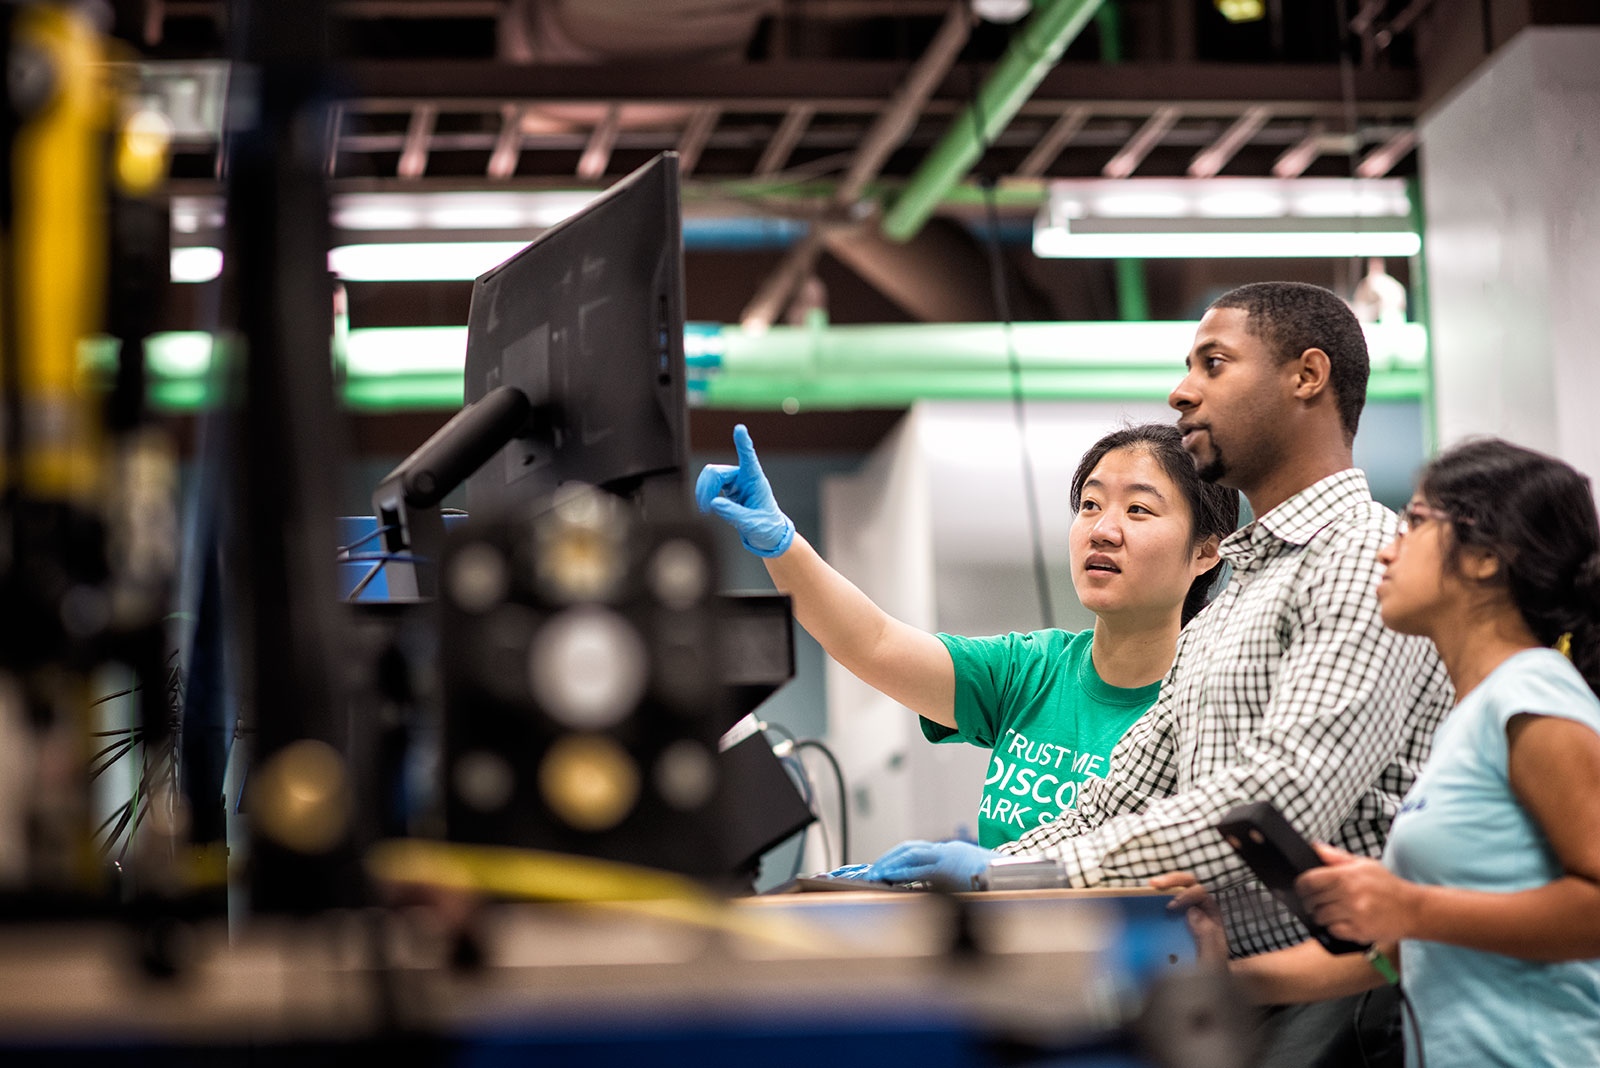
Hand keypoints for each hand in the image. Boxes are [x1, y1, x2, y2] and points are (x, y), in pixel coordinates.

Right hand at [694, 423, 794, 557]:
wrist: (767, 535)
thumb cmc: (766, 527)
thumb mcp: (752, 524)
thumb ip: (734, 514)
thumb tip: (714, 503)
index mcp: (756, 481)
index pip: (749, 458)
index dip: (743, 443)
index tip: (740, 428)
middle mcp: (745, 477)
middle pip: (718, 471)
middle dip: (707, 487)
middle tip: (705, 508)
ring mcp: (735, 482)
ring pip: (711, 476)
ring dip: (704, 491)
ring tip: (705, 509)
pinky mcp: (728, 489)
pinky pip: (710, 484)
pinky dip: (705, 494)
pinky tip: (708, 508)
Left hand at [866, 840, 994, 890]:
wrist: (1015, 878)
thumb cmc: (998, 884)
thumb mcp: (976, 880)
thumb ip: (957, 883)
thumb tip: (942, 895)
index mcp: (953, 853)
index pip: (920, 851)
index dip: (900, 858)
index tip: (885, 867)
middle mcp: (947, 851)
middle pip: (910, 848)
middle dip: (889, 858)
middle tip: (873, 870)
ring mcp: (946, 858)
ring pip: (909, 854)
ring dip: (889, 863)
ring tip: (874, 873)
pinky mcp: (946, 869)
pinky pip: (917, 868)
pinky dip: (899, 871)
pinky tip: (887, 877)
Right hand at [1150, 872, 1229, 962]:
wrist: (1201, 981)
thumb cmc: (1208, 970)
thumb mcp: (1212, 957)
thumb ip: (1206, 936)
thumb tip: (1192, 911)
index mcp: (1210, 914)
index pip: (1200, 893)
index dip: (1185, 894)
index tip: (1170, 906)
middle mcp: (1198, 908)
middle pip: (1187, 884)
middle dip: (1172, 880)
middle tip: (1154, 884)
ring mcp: (1183, 912)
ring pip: (1174, 889)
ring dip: (1162, 885)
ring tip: (1148, 886)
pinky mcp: (1169, 918)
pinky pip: (1162, 902)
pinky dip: (1153, 898)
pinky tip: (1142, 900)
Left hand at [1295, 843, 1420, 944]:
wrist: (1414, 909)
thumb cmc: (1388, 886)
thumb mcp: (1364, 864)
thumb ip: (1336, 857)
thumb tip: (1315, 848)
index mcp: (1347, 876)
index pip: (1309, 881)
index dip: (1301, 885)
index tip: (1301, 888)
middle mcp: (1349, 895)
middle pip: (1312, 900)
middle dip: (1310, 901)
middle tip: (1317, 901)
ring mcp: (1354, 914)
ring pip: (1320, 916)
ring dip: (1321, 915)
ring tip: (1331, 911)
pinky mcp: (1359, 931)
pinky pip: (1333, 930)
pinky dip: (1334, 927)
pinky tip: (1343, 921)